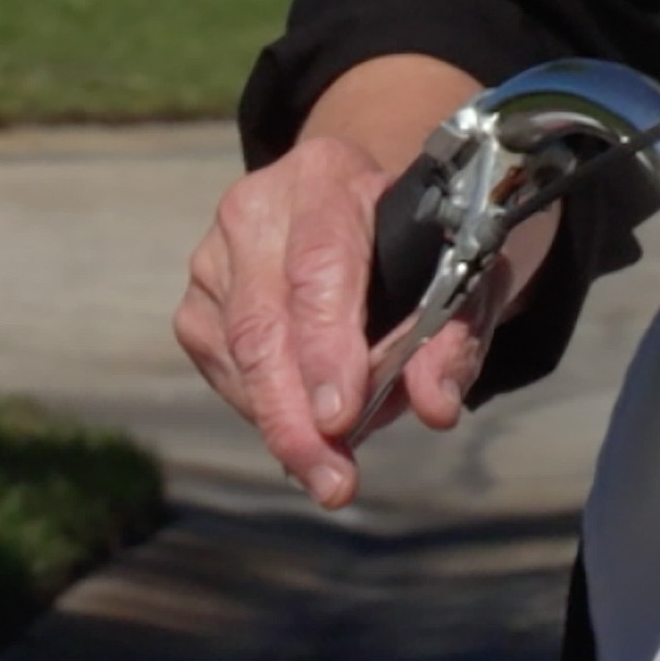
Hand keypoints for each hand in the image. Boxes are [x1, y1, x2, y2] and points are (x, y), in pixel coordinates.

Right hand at [174, 58, 555, 508]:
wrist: (361, 210)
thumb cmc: (419, 243)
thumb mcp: (462, 274)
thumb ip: (455, 335)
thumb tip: (437, 407)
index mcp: (328, 178)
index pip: (320, 266)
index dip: (327, 346)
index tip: (341, 418)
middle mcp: (256, 209)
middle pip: (262, 322)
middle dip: (294, 414)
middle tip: (332, 482)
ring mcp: (214, 255)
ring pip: (237, 357)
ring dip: (283, 423)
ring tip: (332, 470)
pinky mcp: (197, 301)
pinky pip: (223, 372)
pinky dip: (265, 410)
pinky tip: (303, 430)